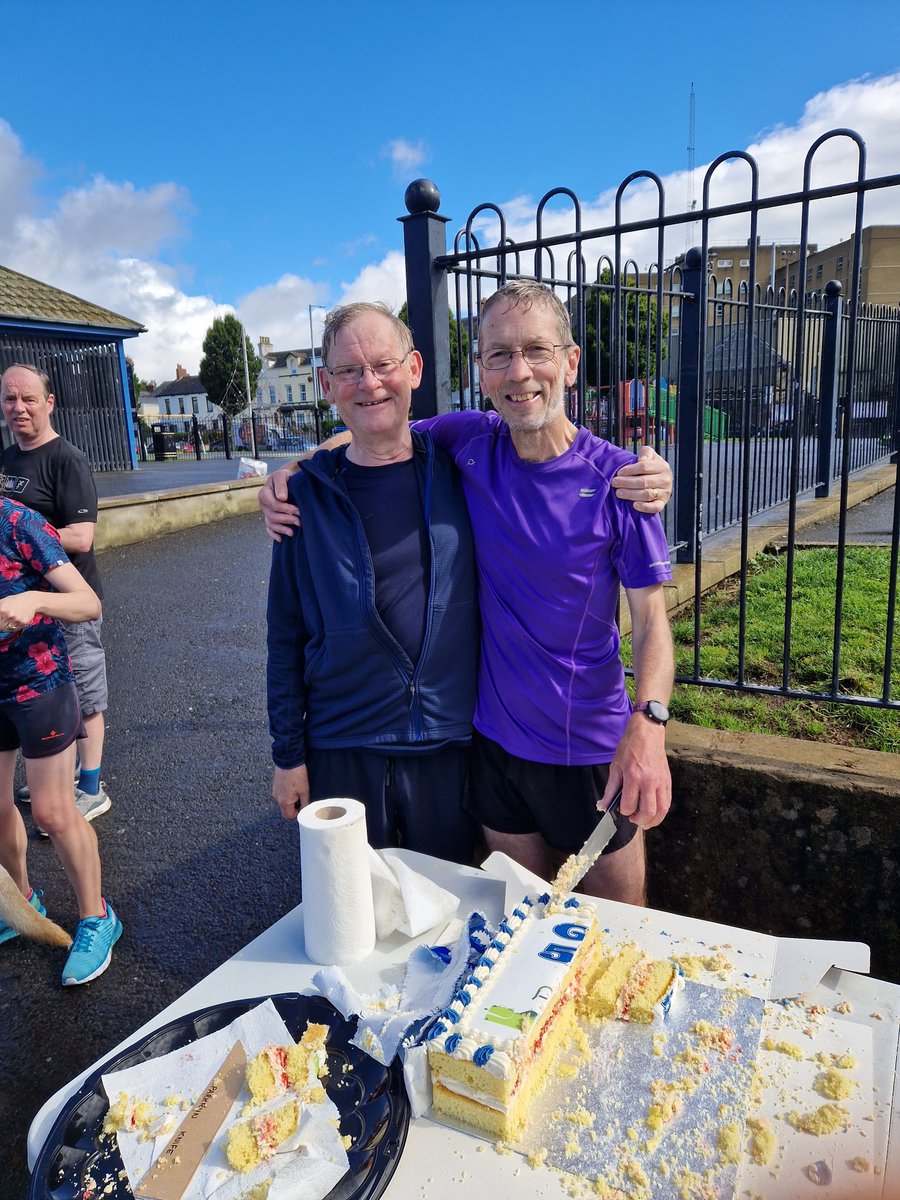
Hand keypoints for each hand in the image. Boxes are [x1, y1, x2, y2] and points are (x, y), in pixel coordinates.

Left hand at [0, 592, 37, 633]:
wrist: (31, 601)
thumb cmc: (15, 601)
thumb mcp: (3, 602)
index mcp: (1, 609)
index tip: (0, 621)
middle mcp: (8, 615)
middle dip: (0, 626)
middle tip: (3, 622)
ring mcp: (16, 619)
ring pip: (6, 629)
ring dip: (5, 627)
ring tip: (8, 621)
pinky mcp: (22, 623)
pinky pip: (14, 629)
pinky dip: (13, 627)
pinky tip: (15, 621)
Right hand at [259, 465, 300, 541]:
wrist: (285, 479)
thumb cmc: (284, 476)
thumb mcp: (282, 475)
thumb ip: (281, 485)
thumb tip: (282, 498)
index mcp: (264, 494)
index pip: (274, 505)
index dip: (286, 509)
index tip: (298, 511)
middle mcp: (263, 505)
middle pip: (273, 516)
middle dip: (287, 520)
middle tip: (299, 522)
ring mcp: (266, 512)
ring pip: (271, 524)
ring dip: (281, 529)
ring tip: (292, 532)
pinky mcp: (269, 517)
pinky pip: (268, 528)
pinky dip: (273, 534)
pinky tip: (280, 539)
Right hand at [273, 764, 310, 818]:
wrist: (288, 759)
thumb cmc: (297, 774)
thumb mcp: (305, 790)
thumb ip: (305, 803)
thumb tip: (305, 810)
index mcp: (284, 802)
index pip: (288, 816)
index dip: (296, 813)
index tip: (302, 806)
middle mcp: (277, 798)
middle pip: (285, 808)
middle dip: (293, 805)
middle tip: (301, 796)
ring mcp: (275, 791)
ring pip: (283, 800)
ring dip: (290, 798)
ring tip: (297, 788)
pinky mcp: (275, 785)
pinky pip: (281, 793)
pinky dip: (286, 792)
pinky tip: (292, 784)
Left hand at [600, 714, 670, 828]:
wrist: (647, 733)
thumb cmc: (630, 748)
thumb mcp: (615, 766)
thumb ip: (610, 788)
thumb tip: (603, 805)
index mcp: (634, 777)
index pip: (629, 804)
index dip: (624, 811)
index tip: (621, 809)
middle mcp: (649, 781)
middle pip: (648, 811)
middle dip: (639, 820)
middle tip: (633, 819)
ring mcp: (661, 782)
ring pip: (661, 809)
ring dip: (653, 820)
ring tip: (645, 822)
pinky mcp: (668, 781)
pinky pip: (668, 802)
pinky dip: (661, 811)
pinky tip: (654, 813)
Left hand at [611, 445, 671, 513]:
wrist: (661, 480)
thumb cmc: (651, 467)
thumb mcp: (650, 455)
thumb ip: (646, 452)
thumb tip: (641, 459)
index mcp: (662, 466)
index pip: (644, 467)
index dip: (630, 470)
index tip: (618, 472)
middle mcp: (666, 480)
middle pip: (644, 481)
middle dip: (627, 482)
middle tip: (614, 483)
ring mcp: (665, 493)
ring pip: (647, 494)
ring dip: (631, 494)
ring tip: (619, 493)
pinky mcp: (662, 504)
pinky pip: (655, 507)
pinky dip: (644, 507)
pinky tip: (634, 505)